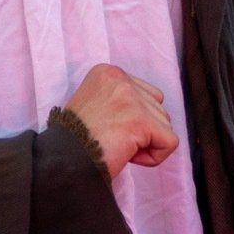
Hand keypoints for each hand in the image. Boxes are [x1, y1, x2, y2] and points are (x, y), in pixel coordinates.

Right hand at [63, 64, 177, 177]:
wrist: (63, 160)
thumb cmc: (76, 141)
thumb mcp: (94, 104)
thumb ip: (120, 100)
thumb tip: (150, 113)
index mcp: (108, 73)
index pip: (146, 95)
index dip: (133, 120)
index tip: (108, 130)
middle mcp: (120, 79)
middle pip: (158, 107)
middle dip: (142, 130)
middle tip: (113, 141)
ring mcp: (131, 98)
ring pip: (165, 125)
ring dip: (146, 144)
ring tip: (118, 148)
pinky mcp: (141, 121)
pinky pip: (170, 142)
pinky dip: (154, 157)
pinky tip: (129, 156)